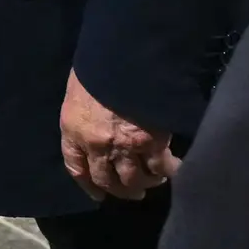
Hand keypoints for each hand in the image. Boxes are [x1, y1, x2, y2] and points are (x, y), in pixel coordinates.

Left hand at [60, 69, 174, 202]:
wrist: (124, 54)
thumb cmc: (98, 63)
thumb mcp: (80, 85)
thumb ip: (86, 108)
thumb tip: (98, 115)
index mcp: (74, 129)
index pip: (75, 167)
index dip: (87, 184)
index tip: (98, 194)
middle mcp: (96, 145)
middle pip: (106, 180)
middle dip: (120, 191)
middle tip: (133, 193)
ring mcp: (124, 147)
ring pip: (133, 180)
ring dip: (144, 185)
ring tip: (154, 182)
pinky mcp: (151, 143)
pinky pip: (160, 167)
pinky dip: (168, 171)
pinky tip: (174, 168)